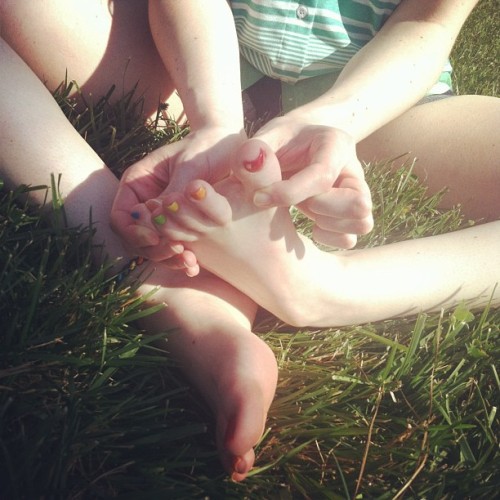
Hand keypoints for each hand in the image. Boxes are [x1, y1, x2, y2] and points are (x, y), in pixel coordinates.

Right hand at [110, 127, 244, 271]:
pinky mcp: (182, 228)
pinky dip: (181, 258)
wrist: (233, 148)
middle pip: (135, 238)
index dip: (133, 232)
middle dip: (154, 250)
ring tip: (190, 263)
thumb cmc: (208, 147)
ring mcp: (163, 218)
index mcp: (138, 183)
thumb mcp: (191, 166)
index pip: (121, 216)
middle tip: (179, 251)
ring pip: (154, 248)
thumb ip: (175, 191)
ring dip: (168, 258)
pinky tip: (195, 265)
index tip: (156, 238)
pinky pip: (174, 248)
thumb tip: (159, 216)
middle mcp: (146, 203)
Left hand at [253, 117, 372, 247]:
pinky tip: (310, 224)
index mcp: (335, 144)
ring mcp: (357, 194)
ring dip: (325, 224)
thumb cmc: (280, 141)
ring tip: (303, 210)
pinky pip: (350, 239)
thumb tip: (250, 159)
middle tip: (295, 200)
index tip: (258, 198)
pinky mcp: (351, 215)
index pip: (322, 175)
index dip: (288, 192)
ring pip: (361, 222)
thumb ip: (254, 148)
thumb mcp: (266, 137)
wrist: (295, 146)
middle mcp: (354, 170)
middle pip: (357, 202)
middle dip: (318, 208)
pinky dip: (328, 238)